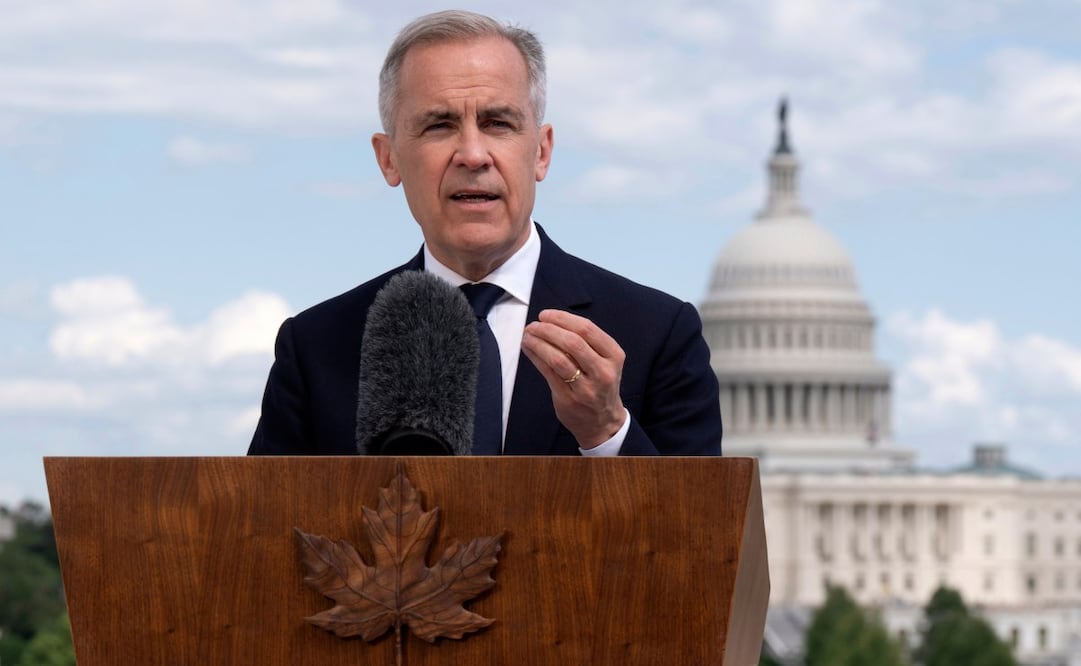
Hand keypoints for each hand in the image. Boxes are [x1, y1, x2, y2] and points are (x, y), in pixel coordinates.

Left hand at [520, 309, 626, 447]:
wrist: (603, 421)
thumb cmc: (600, 385)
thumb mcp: (604, 361)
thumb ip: (585, 342)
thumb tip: (551, 321)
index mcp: (613, 356)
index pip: (587, 329)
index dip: (563, 318)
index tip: (546, 315)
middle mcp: (603, 372)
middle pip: (573, 342)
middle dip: (548, 329)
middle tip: (534, 325)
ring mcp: (587, 388)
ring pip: (559, 359)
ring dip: (539, 343)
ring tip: (527, 336)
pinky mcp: (569, 399)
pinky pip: (548, 373)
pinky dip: (536, 357)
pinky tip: (529, 349)